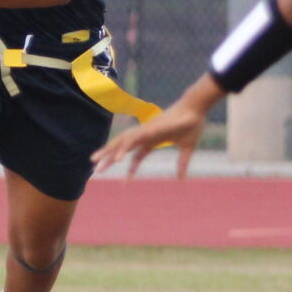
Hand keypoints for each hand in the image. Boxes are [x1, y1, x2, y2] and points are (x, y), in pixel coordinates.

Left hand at [92, 87, 215, 178]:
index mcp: (153, 139)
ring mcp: (146, 130)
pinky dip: (124, 148)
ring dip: (109, 152)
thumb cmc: (192, 125)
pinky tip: (117, 158)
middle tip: (96, 170)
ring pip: (122, 142)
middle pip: (123, 147)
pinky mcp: (149, 129)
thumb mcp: (187, 148)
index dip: (131, 168)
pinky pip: (133, 139)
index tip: (126, 182)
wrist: (196, 109)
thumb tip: (182, 179)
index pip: (138, 156)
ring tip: (96, 162)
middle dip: (109, 158)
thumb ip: (182, 164)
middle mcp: (146, 135)